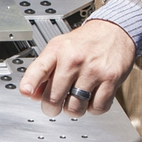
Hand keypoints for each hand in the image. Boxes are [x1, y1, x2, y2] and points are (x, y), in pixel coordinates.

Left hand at [18, 20, 138, 117]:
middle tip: (54, 106)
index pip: (39, 69)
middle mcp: (74, 60)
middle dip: (51, 109)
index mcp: (57, 51)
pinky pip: (97, 108)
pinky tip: (91, 98)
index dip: (30, 82)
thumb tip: (33, 95)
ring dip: (74, 110)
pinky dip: (93, 109)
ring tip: (75, 100)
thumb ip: (43, 71)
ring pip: (75, 108)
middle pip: (54, 98)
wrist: (115, 31)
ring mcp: (93, 70)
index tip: (26, 92)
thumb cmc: (84, 43)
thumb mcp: (58, 48)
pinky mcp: (111, 79)